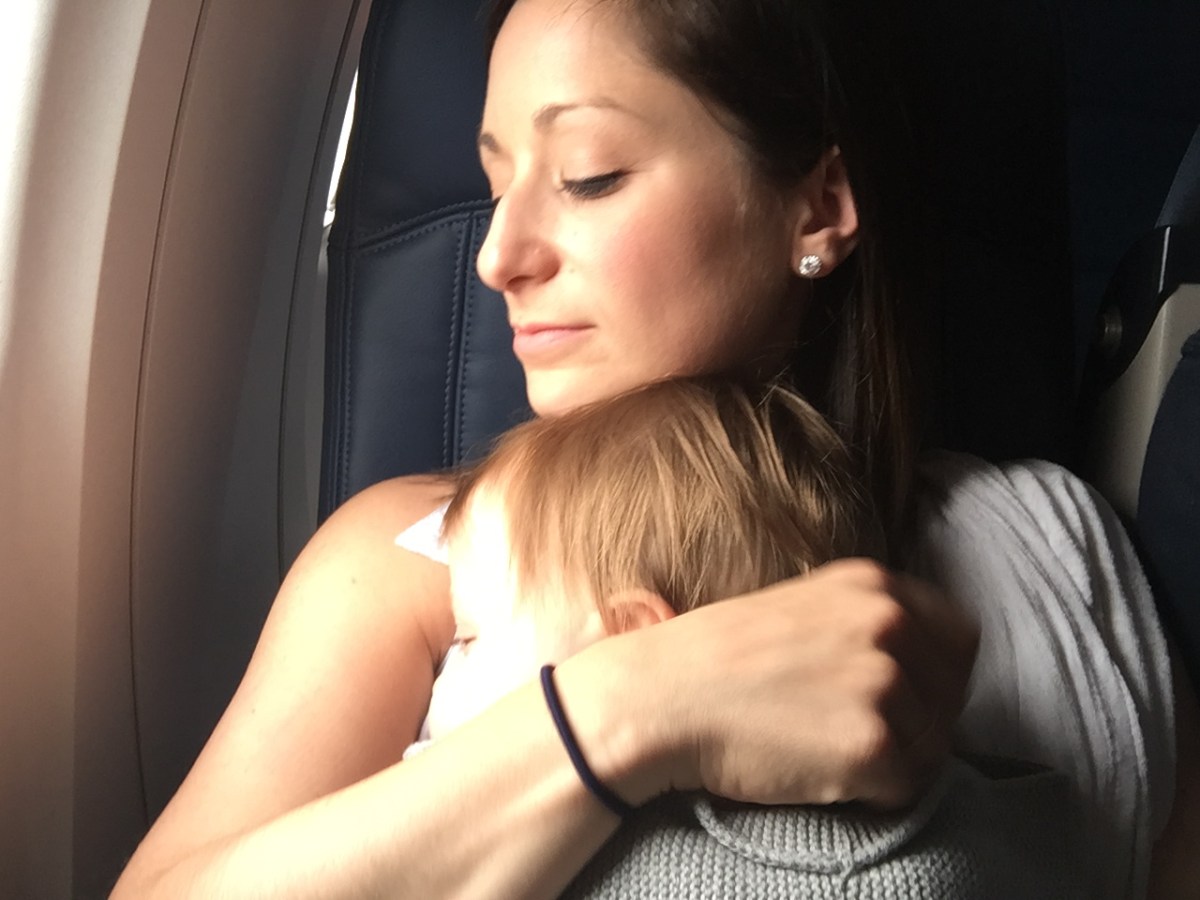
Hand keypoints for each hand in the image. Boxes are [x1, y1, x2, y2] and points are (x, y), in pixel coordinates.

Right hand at [605, 559, 977, 809]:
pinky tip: (822, 774)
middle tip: (855, 732)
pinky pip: (906, 787)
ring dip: (894, 759)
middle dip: (919, 722)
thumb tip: (921, 664)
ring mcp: (884, 684)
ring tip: (827, 750)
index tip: (908, 697)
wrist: (662, 698)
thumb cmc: (718, 658)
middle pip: (951, 695)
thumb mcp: (801, 605)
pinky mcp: (873, 745)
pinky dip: (872, 794)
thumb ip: (864, 620)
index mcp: (873, 586)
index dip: (939, 674)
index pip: (960, 636)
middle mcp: (888, 625)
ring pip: (934, 745)